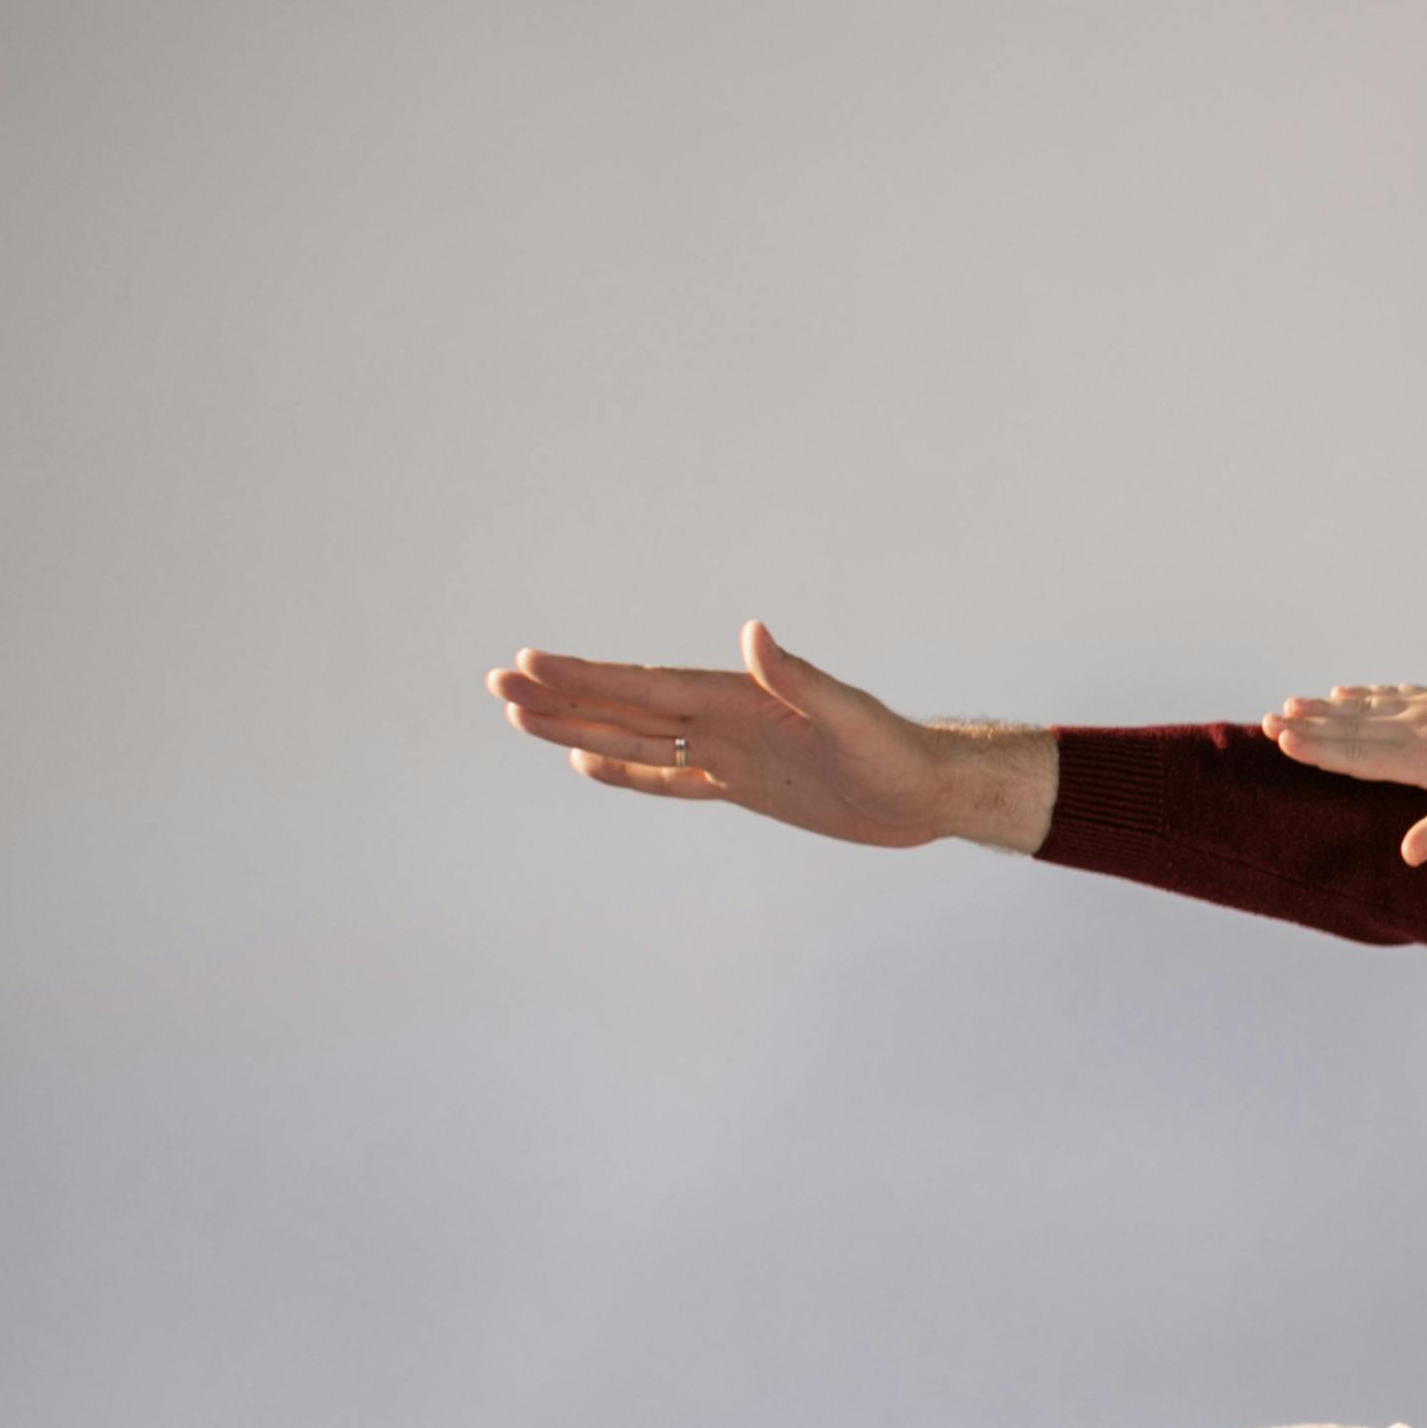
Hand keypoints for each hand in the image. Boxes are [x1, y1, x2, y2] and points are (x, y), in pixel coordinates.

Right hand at [493, 626, 1051, 851]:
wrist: (928, 793)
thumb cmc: (898, 753)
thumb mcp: (851, 718)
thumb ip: (801, 678)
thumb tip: (754, 634)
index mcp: (738, 697)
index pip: (646, 684)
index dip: (588, 676)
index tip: (530, 661)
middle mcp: (725, 720)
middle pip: (626, 706)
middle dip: (562, 696)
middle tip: (498, 682)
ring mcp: (730, 752)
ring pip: (636, 740)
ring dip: (580, 728)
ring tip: (519, 715)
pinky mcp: (744, 786)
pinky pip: (671, 778)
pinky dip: (628, 771)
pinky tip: (586, 760)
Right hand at [1266, 681, 1426, 866]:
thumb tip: (1406, 856)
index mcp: (1421, 761)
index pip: (1359, 757)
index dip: (1320, 750)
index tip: (1285, 742)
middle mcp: (1416, 729)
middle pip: (1351, 729)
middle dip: (1307, 726)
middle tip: (1267, 721)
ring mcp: (1424, 709)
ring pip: (1365, 708)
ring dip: (1325, 707)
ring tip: (1289, 704)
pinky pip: (1391, 694)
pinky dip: (1363, 694)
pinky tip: (1341, 692)